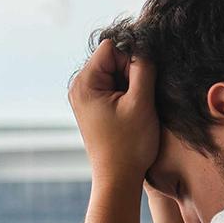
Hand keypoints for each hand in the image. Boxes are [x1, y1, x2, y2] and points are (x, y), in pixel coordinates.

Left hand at [68, 39, 157, 186]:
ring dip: (131, 85)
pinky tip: (131, 113)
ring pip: (116, 73)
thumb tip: (144, 43)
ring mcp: (85, 97)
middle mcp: (79, 87)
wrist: (118, 179)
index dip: (131, 58)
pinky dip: (127, 94)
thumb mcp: (141, 102)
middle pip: (112, 58)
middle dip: (131, 72)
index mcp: (84, 83)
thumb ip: (143, 67)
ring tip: (134, 109)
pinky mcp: (94, 106)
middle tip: (138, 100)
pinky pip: (114, 87)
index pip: (111, 47)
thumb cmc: (129, 145)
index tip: (140, 84)